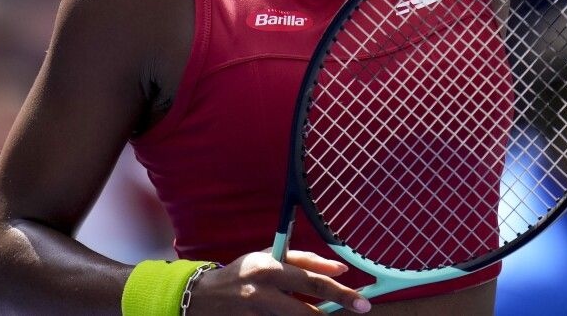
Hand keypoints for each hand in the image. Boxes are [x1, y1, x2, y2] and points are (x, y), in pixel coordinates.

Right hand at [188, 251, 371, 314]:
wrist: (203, 297)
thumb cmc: (244, 272)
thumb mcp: (271, 257)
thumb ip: (306, 261)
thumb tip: (340, 270)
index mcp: (269, 268)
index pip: (312, 281)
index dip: (341, 293)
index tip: (363, 302)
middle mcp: (262, 293)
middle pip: (307, 312)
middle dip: (332, 314)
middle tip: (358, 311)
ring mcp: (257, 315)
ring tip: (310, 310)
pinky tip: (289, 313)